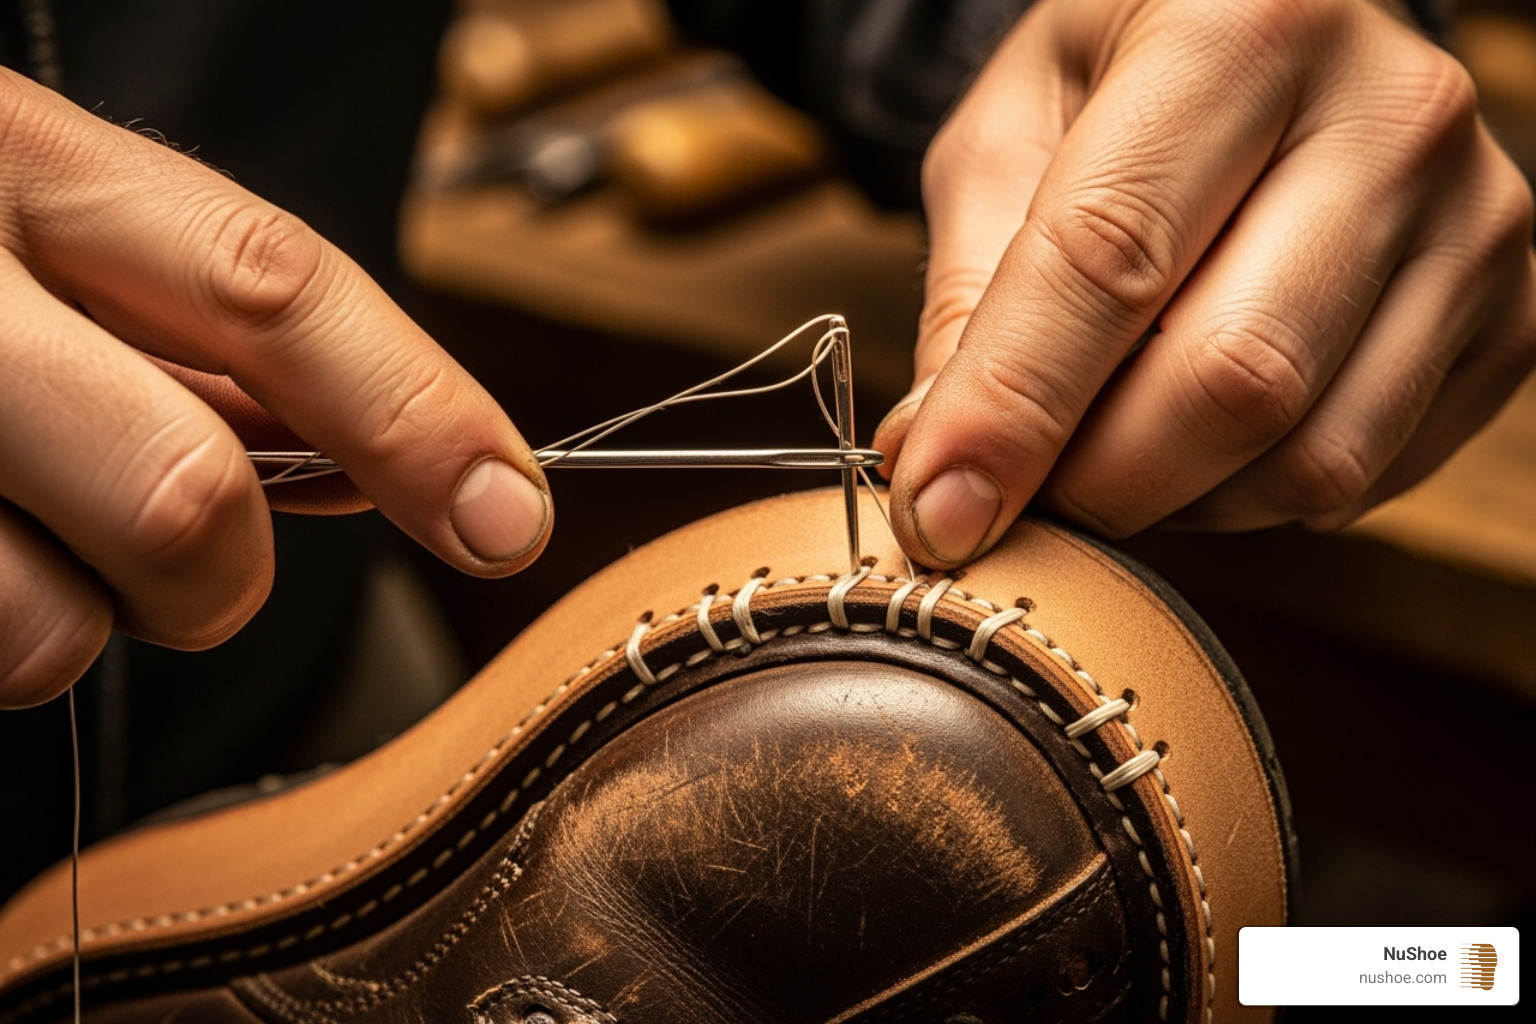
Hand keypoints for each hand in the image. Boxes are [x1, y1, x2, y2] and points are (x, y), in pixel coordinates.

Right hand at [0, 69, 550, 706]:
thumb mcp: (68, 246)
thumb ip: (225, 344)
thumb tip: (399, 459)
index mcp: (36, 175)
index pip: (274, 287)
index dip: (416, 413)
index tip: (507, 515)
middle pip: (184, 492)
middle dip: (224, 572)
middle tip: (193, 559)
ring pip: (56, 628)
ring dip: (80, 616)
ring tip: (22, 534)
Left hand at [875, 0, 1535, 567]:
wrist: (1272, 46)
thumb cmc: (1116, 85)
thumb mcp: (1005, 140)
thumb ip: (973, 302)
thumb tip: (944, 474)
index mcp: (1240, 27)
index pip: (1111, 257)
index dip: (1014, 408)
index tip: (942, 514)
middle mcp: (1389, 113)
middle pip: (1231, 379)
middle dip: (1098, 478)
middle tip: (1027, 489)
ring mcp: (1475, 219)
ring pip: (1309, 456)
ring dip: (1179, 499)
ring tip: (1117, 444)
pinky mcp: (1511, 315)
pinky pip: (1364, 478)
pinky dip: (1256, 497)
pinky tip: (1210, 436)